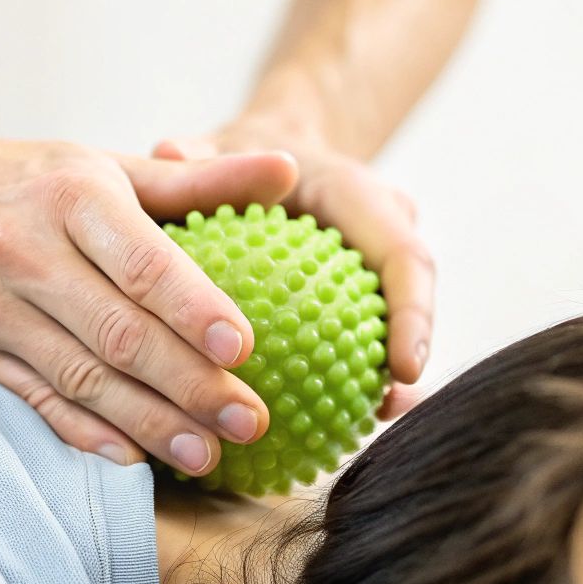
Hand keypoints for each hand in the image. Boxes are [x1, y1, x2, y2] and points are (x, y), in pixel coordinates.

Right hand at [0, 133, 298, 473]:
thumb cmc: (38, 184)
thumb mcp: (111, 167)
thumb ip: (199, 180)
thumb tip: (288, 172)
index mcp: (71, 196)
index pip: (142, 263)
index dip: (194, 309)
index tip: (245, 349)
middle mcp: (21, 250)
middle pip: (118, 333)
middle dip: (190, 385)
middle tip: (249, 421)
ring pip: (81, 379)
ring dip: (150, 424)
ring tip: (208, 454)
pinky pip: (36, 402)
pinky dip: (88, 434)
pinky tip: (137, 458)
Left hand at [154, 118, 433, 418]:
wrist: (269, 154)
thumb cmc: (235, 156)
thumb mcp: (214, 149)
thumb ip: (198, 156)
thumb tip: (170, 152)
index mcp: (358, 194)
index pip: (401, 252)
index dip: (412, 310)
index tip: (403, 365)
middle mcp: (381, 229)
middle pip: (411, 296)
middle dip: (410, 353)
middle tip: (392, 407)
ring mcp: (374, 266)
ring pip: (389, 323)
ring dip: (382, 379)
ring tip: (360, 431)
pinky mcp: (358, 292)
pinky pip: (354, 338)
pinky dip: (340, 382)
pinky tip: (307, 434)